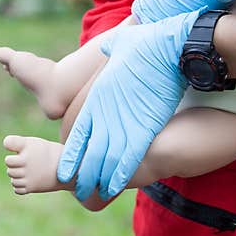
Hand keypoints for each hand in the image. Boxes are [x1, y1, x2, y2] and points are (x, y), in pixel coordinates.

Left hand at [56, 9, 203, 200]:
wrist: (169, 46)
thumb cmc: (146, 42)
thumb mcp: (120, 44)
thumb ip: (110, 50)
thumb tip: (108, 47)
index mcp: (98, 98)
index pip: (78, 133)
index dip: (71, 155)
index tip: (65, 170)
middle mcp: (106, 114)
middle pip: (89, 153)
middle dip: (84, 174)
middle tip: (80, 190)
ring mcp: (124, 122)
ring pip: (106, 159)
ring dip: (100, 178)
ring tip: (96, 193)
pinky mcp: (145, 127)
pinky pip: (129, 157)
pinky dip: (121, 173)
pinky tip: (116, 185)